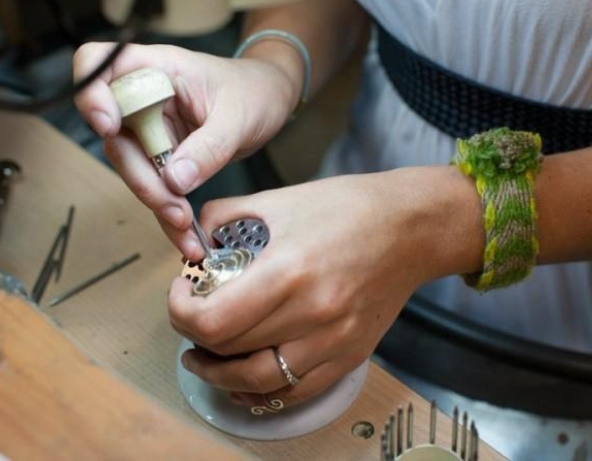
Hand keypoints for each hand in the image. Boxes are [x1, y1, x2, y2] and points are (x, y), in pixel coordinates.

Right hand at [73, 43, 297, 258]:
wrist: (271, 100)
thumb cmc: (254, 90)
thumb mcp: (239, 116)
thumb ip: (208, 146)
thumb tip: (174, 180)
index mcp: (157, 68)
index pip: (98, 64)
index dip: (91, 94)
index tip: (109, 126)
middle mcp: (143, 97)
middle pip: (113, 136)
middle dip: (140, 177)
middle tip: (173, 206)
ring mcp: (149, 127)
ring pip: (131, 168)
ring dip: (154, 201)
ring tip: (185, 228)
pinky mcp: (161, 155)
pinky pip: (155, 186)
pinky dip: (168, 214)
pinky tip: (186, 237)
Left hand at [168, 166, 482, 407]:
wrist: (411, 228)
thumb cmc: (347, 208)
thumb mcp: (278, 199)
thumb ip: (225, 217)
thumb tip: (194, 242)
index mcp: (288, 270)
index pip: (212, 320)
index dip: (181, 312)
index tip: (181, 295)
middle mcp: (312, 313)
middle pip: (229, 351)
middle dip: (193, 336)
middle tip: (188, 317)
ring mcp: (333, 341)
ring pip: (257, 381)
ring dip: (218, 374)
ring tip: (202, 357)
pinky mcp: (349, 356)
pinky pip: (296, 392)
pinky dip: (260, 393)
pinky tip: (241, 382)